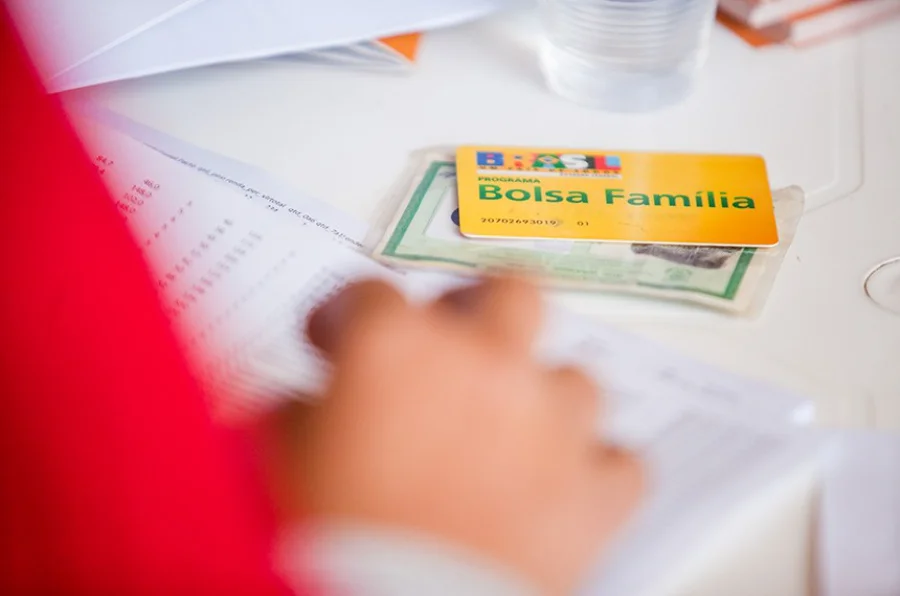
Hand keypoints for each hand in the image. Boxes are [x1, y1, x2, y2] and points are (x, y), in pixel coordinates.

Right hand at [266, 276, 644, 594]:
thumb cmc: (335, 542)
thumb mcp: (282, 464)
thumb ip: (295, 412)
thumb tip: (308, 405)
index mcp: (398, 347)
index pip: (371, 296)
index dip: (345, 319)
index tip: (337, 341)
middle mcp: (485, 364)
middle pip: (510, 292)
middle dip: (483, 309)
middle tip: (459, 340)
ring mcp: (550, 422)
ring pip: (574, 378)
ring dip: (543, 400)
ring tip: (511, 435)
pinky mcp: (594, 491)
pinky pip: (620, 463)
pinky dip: (595, 472)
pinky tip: (566, 488)